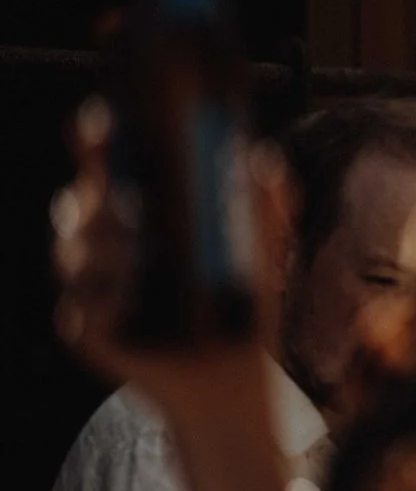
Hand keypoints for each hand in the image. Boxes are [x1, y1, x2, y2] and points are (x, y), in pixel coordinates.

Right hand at [52, 99, 287, 420]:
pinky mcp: (89, 331)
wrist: (233, 369)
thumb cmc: (240, 300)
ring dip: (97, 250)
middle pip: (78, 208)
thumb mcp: (262, 249)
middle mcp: (107, 245)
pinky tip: (120, 300)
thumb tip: (264, 160)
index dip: (94, 142)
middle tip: (118, 198)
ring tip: (131, 250)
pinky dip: (99, 303)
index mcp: (139, 213)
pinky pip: (81, 311)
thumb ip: (268, 204)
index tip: (100, 121)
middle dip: (94, 201)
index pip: (106, 168)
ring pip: (73, 256)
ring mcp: (92, 287)